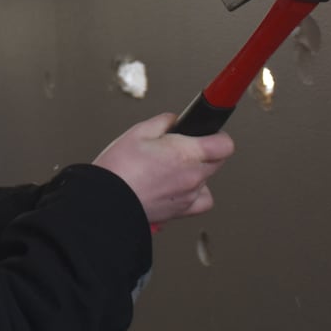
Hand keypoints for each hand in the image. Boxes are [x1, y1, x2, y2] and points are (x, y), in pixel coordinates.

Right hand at [92, 113, 234, 223]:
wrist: (106, 201)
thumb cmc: (118, 169)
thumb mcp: (139, 131)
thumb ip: (165, 121)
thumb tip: (175, 119)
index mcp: (186, 153)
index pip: (225, 144)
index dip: (217, 134)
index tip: (208, 131)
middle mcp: (192, 176)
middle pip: (217, 160)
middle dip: (205, 150)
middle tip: (183, 146)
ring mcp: (188, 195)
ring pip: (208, 179)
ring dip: (197, 171)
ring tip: (175, 167)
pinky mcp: (180, 211)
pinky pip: (202, 201)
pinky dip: (196, 193)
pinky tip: (182, 187)